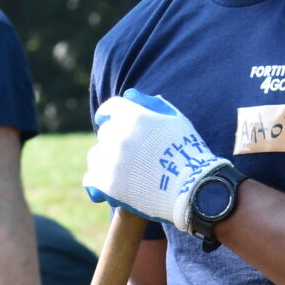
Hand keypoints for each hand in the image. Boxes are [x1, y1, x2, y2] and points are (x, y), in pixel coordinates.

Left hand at [83, 89, 230, 230]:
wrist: (193, 189)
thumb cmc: (188, 152)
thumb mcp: (176, 120)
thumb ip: (152, 104)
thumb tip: (130, 95)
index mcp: (134, 116)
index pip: (111, 108)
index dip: (110, 113)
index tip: (107, 119)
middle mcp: (120, 135)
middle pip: (106, 132)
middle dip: (115, 139)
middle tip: (128, 152)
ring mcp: (112, 160)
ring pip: (97, 155)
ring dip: (105, 160)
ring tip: (119, 170)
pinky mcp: (107, 184)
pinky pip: (91, 178)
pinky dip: (97, 181)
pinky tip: (106, 186)